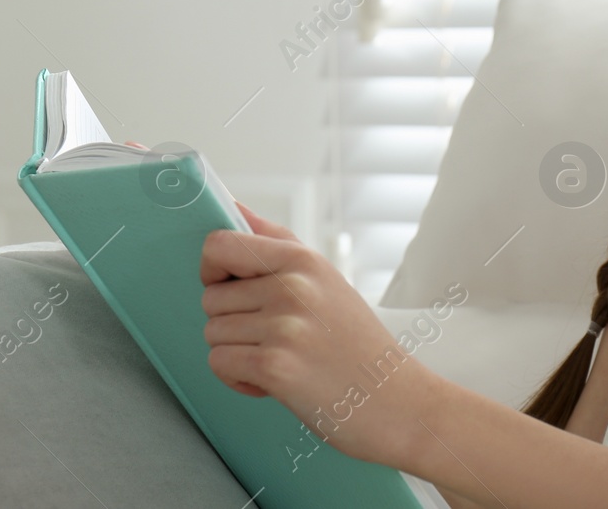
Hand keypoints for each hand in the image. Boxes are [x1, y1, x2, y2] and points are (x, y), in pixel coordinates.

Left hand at [200, 202, 435, 468]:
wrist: (397, 401)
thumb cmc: (357, 343)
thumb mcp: (324, 278)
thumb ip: (274, 242)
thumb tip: (232, 206)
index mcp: (302, 259)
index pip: (219, 244)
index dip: (212, 269)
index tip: (230, 288)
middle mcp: (292, 286)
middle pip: (210, 297)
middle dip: (231, 322)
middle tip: (273, 337)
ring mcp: (284, 325)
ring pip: (212, 332)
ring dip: (236, 353)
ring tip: (280, 358)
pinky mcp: (275, 366)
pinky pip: (219, 363)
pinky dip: (238, 379)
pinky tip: (273, 382)